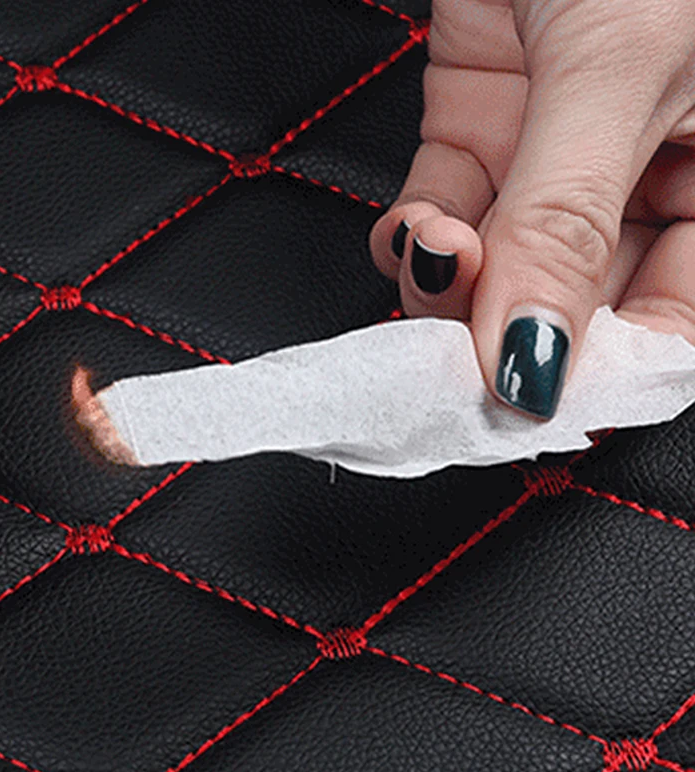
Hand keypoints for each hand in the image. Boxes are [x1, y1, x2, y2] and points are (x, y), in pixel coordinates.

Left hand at [369, 0, 694, 418]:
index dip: (597, 373)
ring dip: (451, 284)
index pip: (667, 328)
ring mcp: (563, 151)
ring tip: (436, 255)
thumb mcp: (628, 69)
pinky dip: (413, 237)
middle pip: (573, 301)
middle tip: (452, 350)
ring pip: (501, 264)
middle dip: (503, 328)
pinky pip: (448, 209)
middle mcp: (651, 173)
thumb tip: (531, 361)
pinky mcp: (488, 118)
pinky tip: (409, 235)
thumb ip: (569, 223)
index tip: (523, 397)